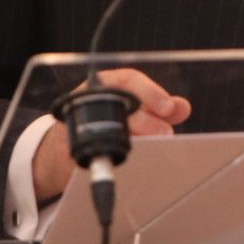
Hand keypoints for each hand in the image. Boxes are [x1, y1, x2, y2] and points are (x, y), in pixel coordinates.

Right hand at [31, 68, 191, 202]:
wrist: (62, 148)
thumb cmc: (101, 122)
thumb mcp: (129, 110)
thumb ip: (155, 108)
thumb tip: (182, 107)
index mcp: (105, 84)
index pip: (129, 79)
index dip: (151, 92)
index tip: (168, 107)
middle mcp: (90, 97)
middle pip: (121, 105)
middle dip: (147, 121)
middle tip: (166, 134)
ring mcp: (77, 121)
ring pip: (109, 127)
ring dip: (134, 139)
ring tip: (153, 149)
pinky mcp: (69, 146)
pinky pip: (93, 151)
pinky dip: (111, 156)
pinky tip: (127, 164)